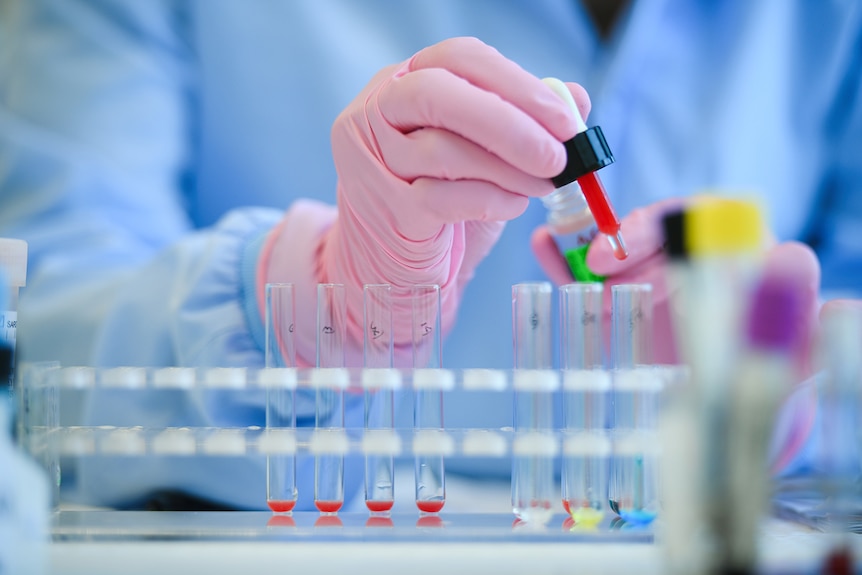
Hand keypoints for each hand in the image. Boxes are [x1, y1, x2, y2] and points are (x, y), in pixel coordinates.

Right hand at [263, 37, 588, 364]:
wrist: (402, 266)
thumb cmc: (445, 200)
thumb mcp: (486, 153)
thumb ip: (525, 120)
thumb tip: (576, 99)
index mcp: (404, 82)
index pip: (458, 59)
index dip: (517, 84)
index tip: (566, 118)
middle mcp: (376, 113)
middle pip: (437, 94)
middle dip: (509, 123)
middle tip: (558, 155)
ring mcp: (373, 162)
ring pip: (443, 150)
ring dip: (508, 169)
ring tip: (544, 185)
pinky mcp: (385, 208)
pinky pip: (442, 197)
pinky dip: (489, 200)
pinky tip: (512, 206)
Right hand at [532, 197, 820, 367]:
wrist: (729, 396)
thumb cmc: (766, 359)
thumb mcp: (795, 345)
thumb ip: (806, 318)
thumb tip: (828, 291)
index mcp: (731, 248)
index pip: (705, 216)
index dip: (684, 223)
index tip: (665, 239)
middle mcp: (682, 255)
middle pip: (650, 232)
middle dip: (628, 245)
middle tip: (612, 266)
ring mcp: (641, 277)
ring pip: (609, 248)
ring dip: (583, 240)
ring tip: (561, 242)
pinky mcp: (609, 299)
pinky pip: (581, 275)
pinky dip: (561, 259)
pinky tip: (544, 244)